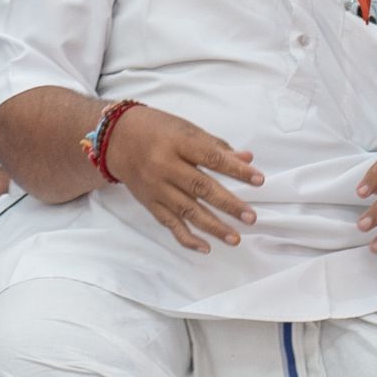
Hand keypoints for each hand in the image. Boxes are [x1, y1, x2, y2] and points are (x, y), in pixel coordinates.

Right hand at [106, 106, 262, 253]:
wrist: (117, 140)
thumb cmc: (158, 130)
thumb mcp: (186, 129)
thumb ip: (216, 146)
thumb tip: (247, 159)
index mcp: (177, 142)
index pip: (211, 158)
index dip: (236, 170)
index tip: (259, 179)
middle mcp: (165, 166)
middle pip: (200, 188)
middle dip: (228, 204)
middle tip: (250, 217)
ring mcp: (156, 187)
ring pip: (187, 210)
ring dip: (213, 226)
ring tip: (235, 238)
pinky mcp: (150, 203)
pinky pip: (170, 224)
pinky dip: (187, 238)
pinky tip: (205, 247)